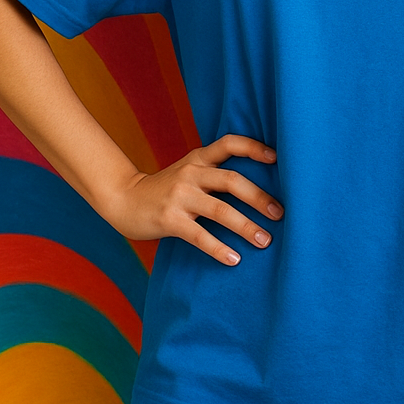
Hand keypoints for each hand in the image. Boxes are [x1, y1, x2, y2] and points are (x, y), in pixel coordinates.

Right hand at [102, 134, 283, 265]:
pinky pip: (199, 235)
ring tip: (265, 240)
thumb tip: (256, 189)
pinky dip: (219, 248)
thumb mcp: (188, 171)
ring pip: (220, 210)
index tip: (276, 158)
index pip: (229, 143)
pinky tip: (234, 259)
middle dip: (259, 197)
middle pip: (232, 180)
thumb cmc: (165, 188)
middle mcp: (191, 173)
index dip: (254, 147)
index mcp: (199, 158)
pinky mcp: (169, 220)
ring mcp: (180, 196)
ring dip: (246, 227)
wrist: (122, 199)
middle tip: (280, 214)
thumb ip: (213, 173)